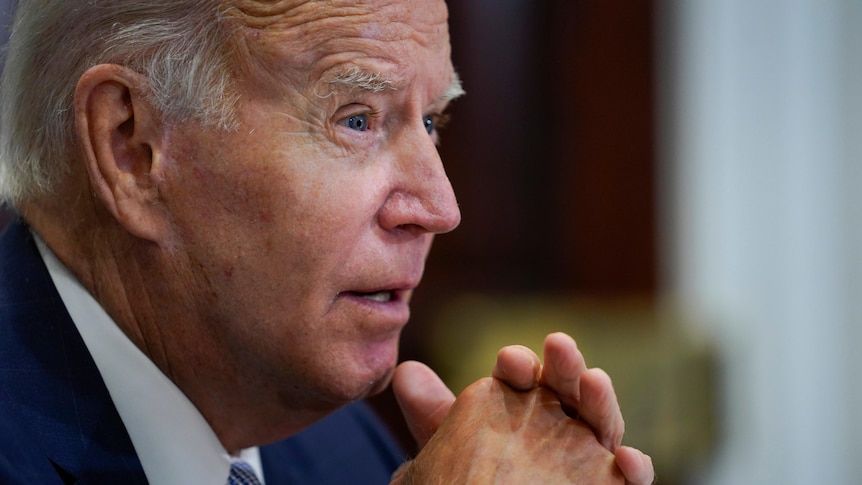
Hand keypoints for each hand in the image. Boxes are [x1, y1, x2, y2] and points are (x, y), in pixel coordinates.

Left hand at [392, 332, 654, 484]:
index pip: (522, 375)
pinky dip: (635, 467)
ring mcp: (588, 452)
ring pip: (601, 422)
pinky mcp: (610, 483)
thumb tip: (404, 372)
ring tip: (595, 380)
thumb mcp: (445, 447)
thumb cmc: (469, 480)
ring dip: (602, 400)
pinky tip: (629, 460)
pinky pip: (627, 477)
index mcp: (522, 400)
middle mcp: (560, 419)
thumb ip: (431, 412)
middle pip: (567, 387)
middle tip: (558, 344)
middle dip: (565, 365)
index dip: (517, 366)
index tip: (508, 359)